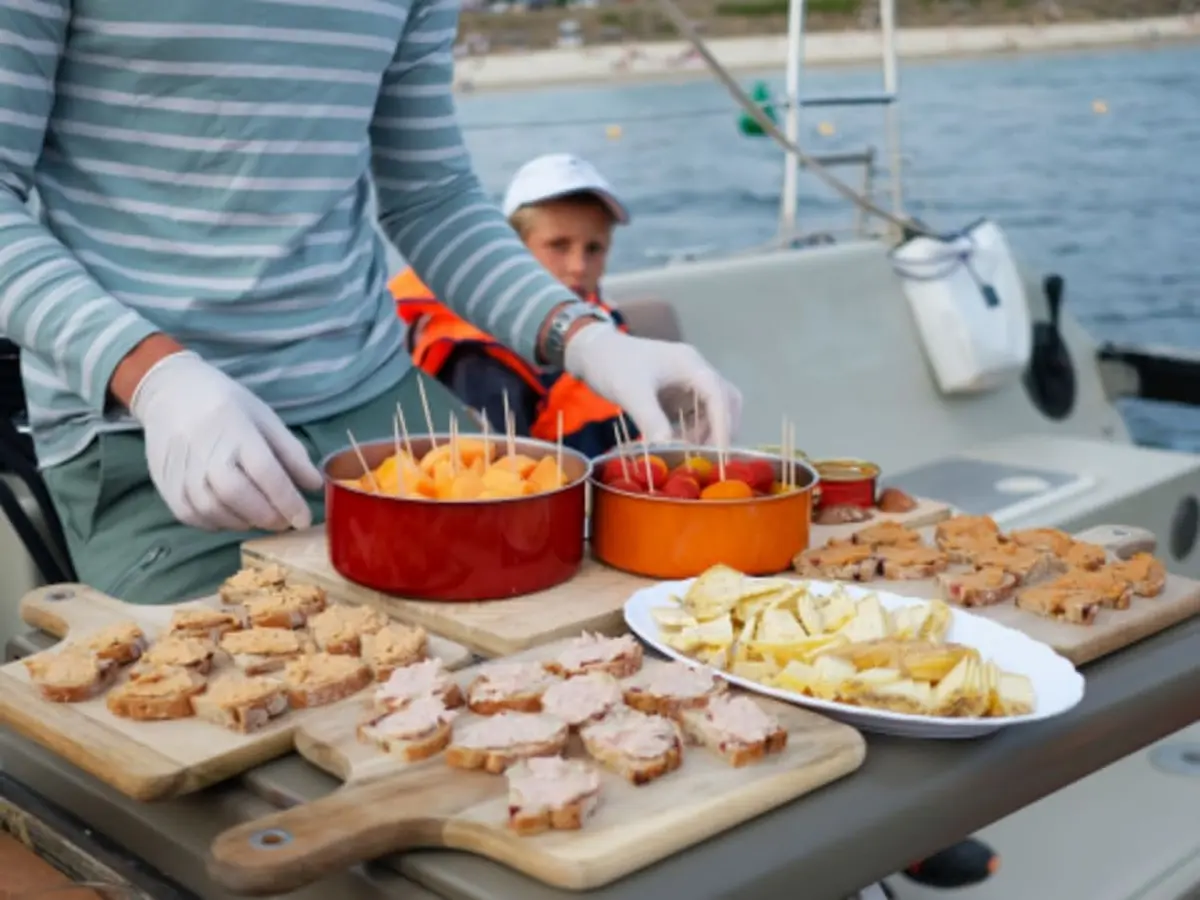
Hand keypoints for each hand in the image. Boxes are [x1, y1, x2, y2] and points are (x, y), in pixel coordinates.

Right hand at [129, 351, 323, 531]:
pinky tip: (232, 517)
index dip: (287, 500)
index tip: (303, 520)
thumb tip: (315, 485)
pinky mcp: (165, 484)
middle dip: (267, 516)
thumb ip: (291, 452)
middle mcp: (206, 451)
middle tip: (284, 522)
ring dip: (243, 522)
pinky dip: (216, 524)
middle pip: (238, 495)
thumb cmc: (226, 405)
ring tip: (260, 518)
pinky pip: (191, 516)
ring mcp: (182, 469)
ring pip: (214, 511)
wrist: (171, 393)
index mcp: (236, 430)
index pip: (266, 473)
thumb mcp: (265, 418)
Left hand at [564, 325, 742, 445]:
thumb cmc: (612, 364)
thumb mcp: (630, 392)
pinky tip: (680, 444)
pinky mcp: (677, 392)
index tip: (720, 453)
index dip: (723, 425)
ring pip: (713, 409)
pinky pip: (696, 413)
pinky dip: (694, 430)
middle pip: (725, 400)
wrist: (593, 352)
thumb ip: (650, 419)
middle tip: (712, 457)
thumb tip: (668, 448)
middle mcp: (695, 370)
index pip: (718, 395)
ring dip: (707, 431)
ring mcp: (687, 381)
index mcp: (690, 364)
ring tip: (689, 453)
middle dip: (722, 428)